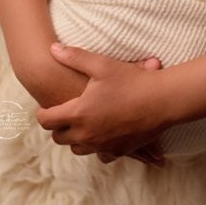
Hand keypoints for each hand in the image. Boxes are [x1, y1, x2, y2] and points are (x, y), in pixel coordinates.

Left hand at [37, 44, 166, 159]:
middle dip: (57, 127)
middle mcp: (87, 134)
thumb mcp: (102, 64)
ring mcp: (102, 146)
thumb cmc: (131, 81)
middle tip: (62, 115)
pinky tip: (101, 135)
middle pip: (59, 138)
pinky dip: (96, 147)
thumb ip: (74, 57)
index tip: (45, 108)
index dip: (42, 113)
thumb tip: (52, 49)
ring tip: (80, 124)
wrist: (162, 101)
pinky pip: (99, 155)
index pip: (47, 120)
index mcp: (79, 113)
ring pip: (77, 149)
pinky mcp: (118, 152)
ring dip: (75, 138)